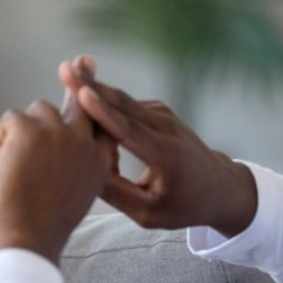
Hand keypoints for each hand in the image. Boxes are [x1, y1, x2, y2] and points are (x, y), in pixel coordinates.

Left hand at [0, 92, 114, 264]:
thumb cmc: (40, 229)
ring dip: (23, 132)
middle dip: (80, 79)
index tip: (98, 77)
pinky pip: (10, 118)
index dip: (95, 103)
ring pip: (36, 110)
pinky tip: (3, 166)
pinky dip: (1, 139)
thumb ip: (72, 168)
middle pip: (80, 100)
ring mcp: (58, 133)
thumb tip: (58, 148)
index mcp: (99, 163)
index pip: (101, 122)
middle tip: (81, 61)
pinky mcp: (28, 129)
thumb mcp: (70, 197)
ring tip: (17, 168)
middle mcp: (85, 143)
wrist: (25, 242)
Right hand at [60, 55, 256, 235]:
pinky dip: (104, 109)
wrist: (219, 187)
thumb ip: (117, 195)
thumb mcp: (150, 213)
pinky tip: (87, 117)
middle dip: (91, 86)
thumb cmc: (184, 205)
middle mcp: (166, 128)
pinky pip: (124, 107)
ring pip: (121, 101)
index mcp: (165, 155)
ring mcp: (163, 115)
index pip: (129, 130)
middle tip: (64, 68)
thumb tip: (83, 172)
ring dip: (92, 93)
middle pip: (122, 104)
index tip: (82, 94)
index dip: (104, 112)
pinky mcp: (156, 111)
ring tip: (66, 75)